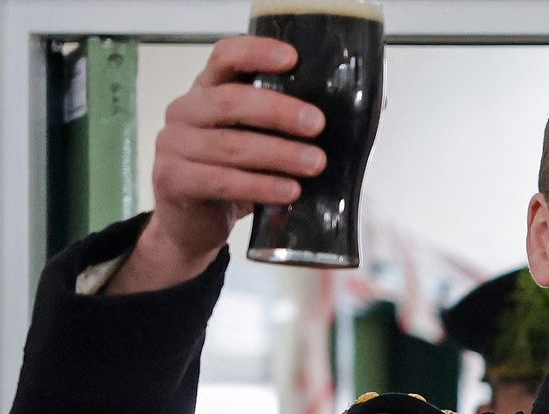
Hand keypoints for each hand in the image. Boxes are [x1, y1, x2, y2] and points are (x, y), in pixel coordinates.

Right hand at [106, 35, 326, 293]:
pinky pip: (221, 181)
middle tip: (317, 125)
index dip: (256, 53)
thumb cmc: (233, 175)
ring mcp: (174, 146)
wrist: (192, 225)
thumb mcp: (259, 142)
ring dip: (278, 155)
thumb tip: (375, 106)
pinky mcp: (174, 180)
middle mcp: (185, 112)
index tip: (292, 59)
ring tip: (314, 165)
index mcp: (207, 90)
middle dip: (279, 112)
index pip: (224, 56)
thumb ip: (295, 124)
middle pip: (231, 102)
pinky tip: (288, 191)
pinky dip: (259, 186)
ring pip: (230, 146)